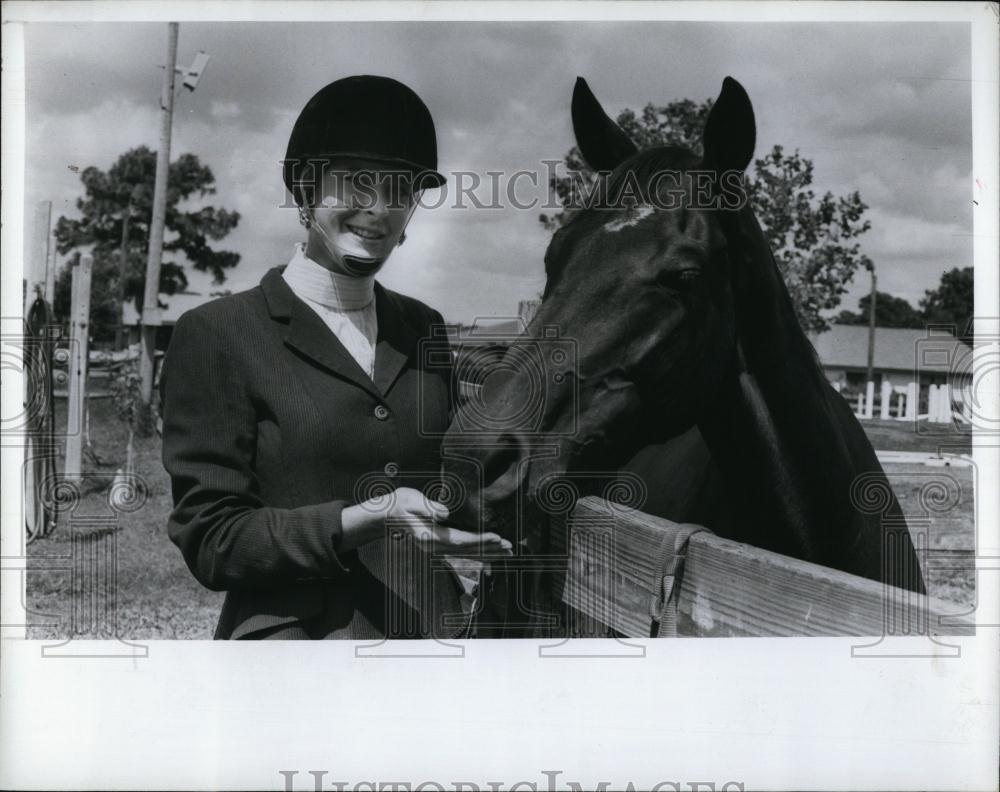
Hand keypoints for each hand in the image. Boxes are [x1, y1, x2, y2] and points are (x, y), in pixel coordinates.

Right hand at [341, 487, 511, 556]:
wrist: (386, 515)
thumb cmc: (400, 504)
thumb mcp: (412, 500)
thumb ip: (428, 507)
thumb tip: (445, 513)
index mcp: (430, 537)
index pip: (461, 540)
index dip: (481, 540)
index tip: (497, 537)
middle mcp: (436, 547)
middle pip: (468, 550)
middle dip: (490, 548)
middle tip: (510, 546)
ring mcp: (437, 549)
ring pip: (467, 554)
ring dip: (488, 553)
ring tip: (507, 551)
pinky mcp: (440, 547)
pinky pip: (463, 552)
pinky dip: (478, 553)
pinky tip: (490, 553)